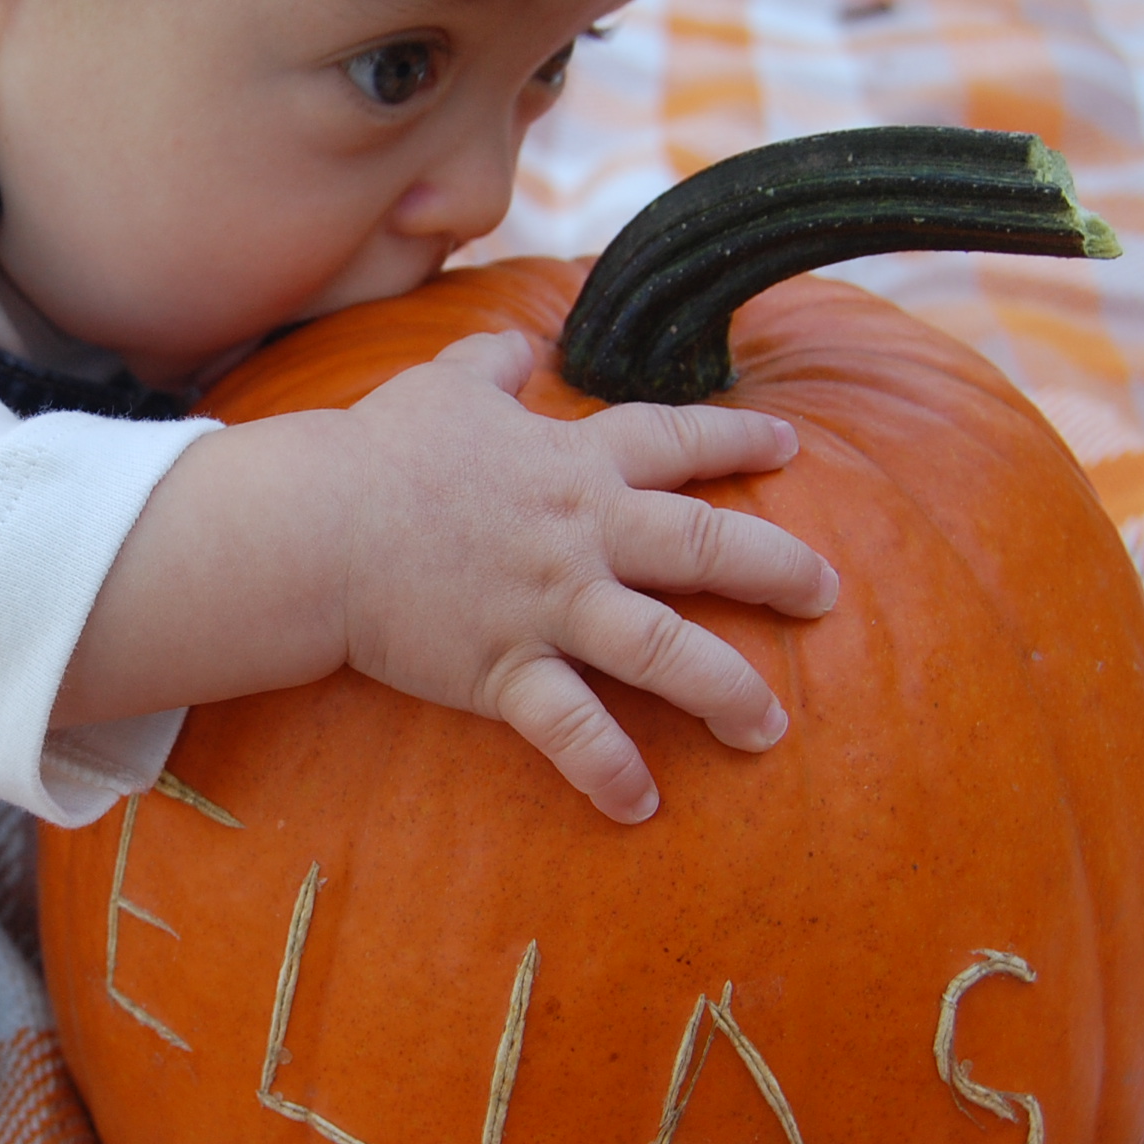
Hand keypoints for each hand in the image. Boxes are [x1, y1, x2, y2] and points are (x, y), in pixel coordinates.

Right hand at [337, 331, 837, 821]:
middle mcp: (580, 535)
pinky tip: (640, 804)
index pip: (674, 442)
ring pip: (666, 650)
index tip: (790, 452)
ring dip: (727, 691)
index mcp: (571, 464)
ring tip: (768, 727)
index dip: (736, 444)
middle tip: (826, 596)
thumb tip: (518, 339)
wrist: (317, 526)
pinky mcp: (505, 669)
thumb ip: (489, 361)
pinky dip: (609, 768)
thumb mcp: (440, 385)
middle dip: (778, 570)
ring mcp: (549, 606)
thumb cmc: (376, 453)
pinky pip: (573, 727)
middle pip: (703, 548)